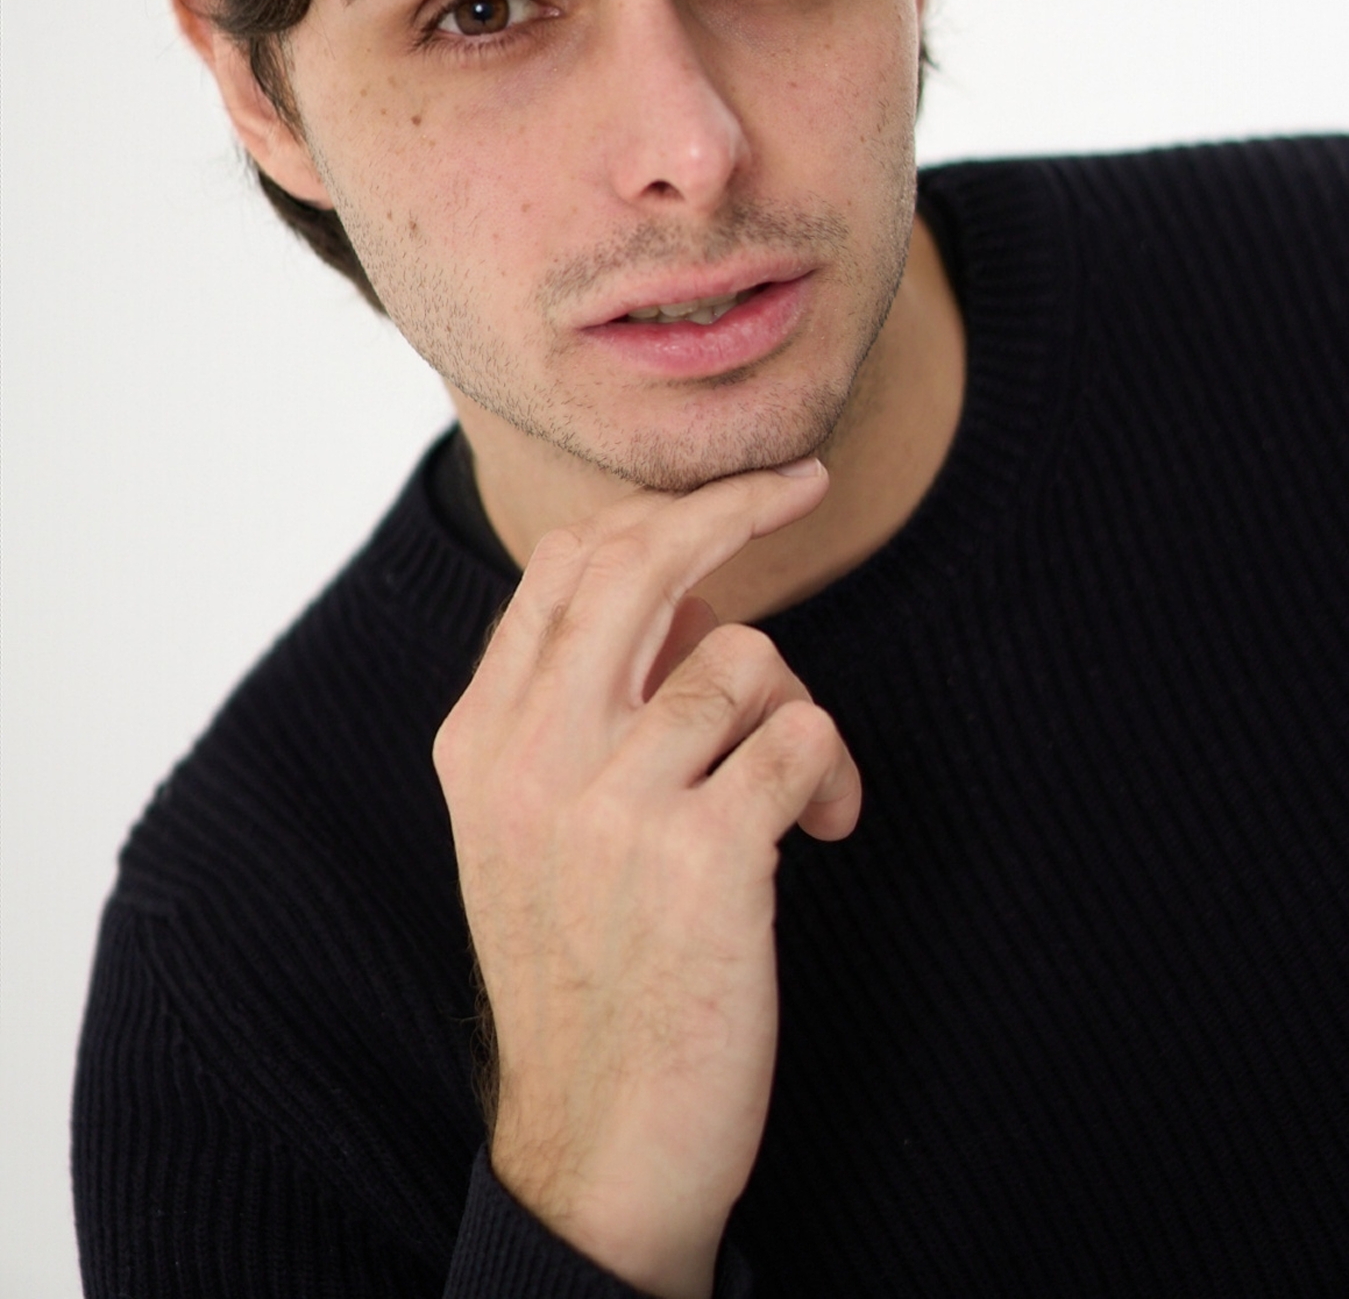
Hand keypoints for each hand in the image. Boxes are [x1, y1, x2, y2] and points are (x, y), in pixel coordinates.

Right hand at [433, 461, 861, 1298]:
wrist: (598, 1148)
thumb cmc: (587, 975)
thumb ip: (577, 713)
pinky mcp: (702, 856)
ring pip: (745, 657)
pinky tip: (821, 833)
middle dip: (734, 504)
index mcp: (480, 742)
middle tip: (802, 483)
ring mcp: (611, 803)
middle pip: (641, 562)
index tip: (732, 492)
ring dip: (794, 714)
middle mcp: (531, 756)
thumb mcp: (530, 834)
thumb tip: (690, 603)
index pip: (563, 566)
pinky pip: (802, 735)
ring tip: (797, 800)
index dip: (658, 510)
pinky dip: (832, 772)